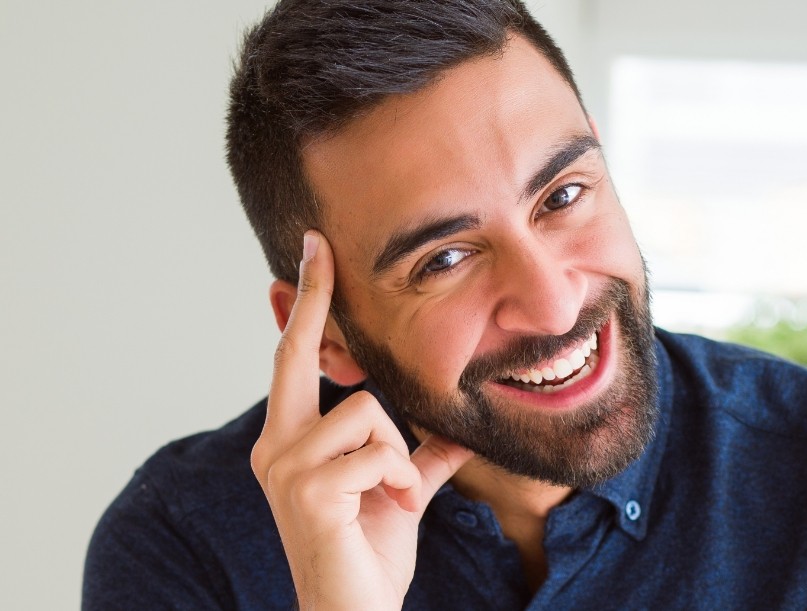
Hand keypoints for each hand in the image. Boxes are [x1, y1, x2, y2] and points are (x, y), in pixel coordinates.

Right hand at [250, 230, 472, 609]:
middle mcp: (274, 447)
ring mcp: (284, 467)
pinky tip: (391, 508)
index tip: (311, 253)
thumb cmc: (369, 555)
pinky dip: (402, 479)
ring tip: (393, 495)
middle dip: (313, 296)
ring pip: (366, 411)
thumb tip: (456, 430)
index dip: (304, 305)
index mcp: (290, 441)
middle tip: (319, 241)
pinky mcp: (307, 490)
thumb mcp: (399, 492)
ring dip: (397, 456)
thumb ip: (421, 457)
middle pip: (299, 354)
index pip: (296, 360)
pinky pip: (378, 450)